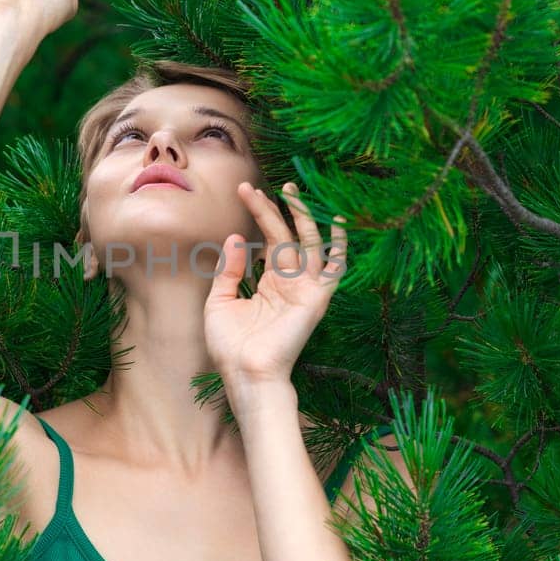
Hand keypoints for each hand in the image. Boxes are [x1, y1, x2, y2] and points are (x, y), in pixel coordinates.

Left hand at [203, 182, 346, 386]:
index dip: (259, 214)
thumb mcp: (220, 301)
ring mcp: (305, 289)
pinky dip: (339, 245)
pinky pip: (334, 268)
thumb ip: (229, 269)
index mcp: (269, 283)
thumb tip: (237, 237)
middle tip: (255, 187)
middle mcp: (290, 282)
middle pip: (286, 236)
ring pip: (308, 243)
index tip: (244, 191)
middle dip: (273, 210)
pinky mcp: (316, 298)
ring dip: (301, 216)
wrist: (244, 373)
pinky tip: (337, 221)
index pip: (269, 240)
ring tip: (290, 189)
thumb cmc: (230, 346)